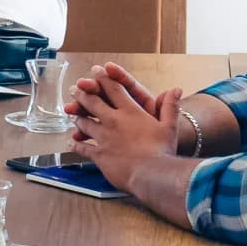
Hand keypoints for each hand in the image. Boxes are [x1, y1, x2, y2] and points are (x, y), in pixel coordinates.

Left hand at [66, 69, 180, 189]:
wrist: (152, 174)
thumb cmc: (162, 151)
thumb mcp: (170, 126)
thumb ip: (170, 107)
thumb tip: (176, 89)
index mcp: (130, 112)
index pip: (114, 89)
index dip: (103, 78)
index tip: (96, 71)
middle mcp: (113, 121)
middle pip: (93, 102)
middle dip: (83, 93)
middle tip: (75, 88)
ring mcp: (104, 137)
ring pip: (85, 123)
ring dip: (77, 116)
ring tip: (70, 112)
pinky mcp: (99, 154)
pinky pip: (83, 147)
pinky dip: (76, 144)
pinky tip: (71, 142)